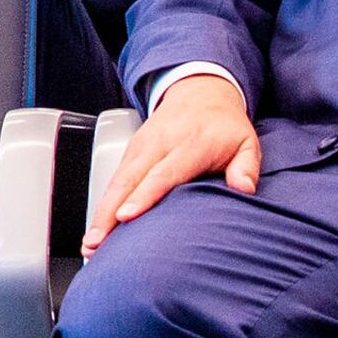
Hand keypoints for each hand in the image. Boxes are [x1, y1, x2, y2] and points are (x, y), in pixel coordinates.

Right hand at [82, 70, 261, 251]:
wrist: (200, 94)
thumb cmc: (223, 126)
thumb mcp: (245, 142)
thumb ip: (246, 166)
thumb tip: (244, 188)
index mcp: (188, 145)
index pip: (162, 174)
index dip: (142, 196)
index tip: (126, 216)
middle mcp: (158, 145)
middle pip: (128, 181)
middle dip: (109, 212)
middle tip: (96, 242)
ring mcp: (140, 147)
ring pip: (115, 182)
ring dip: (100, 213)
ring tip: (91, 244)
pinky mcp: (130, 151)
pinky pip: (113, 180)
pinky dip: (103, 204)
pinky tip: (97, 228)